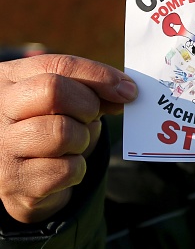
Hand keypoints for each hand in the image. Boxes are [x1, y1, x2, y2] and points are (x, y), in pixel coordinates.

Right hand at [0, 55, 137, 223]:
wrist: (21, 179)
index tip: (127, 89)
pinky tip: (63, 167)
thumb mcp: (63, 101)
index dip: (98, 75)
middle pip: (54, 90)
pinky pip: (67, 169)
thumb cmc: (48, 128)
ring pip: (63, 132)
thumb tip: (125, 92)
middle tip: (92, 116)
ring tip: (72, 144)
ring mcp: (2, 147)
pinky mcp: (15, 182)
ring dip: (82, 139)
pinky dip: (77, 169)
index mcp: (8, 80)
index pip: (57, 66)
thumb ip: (91, 90)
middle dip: (87, 104)